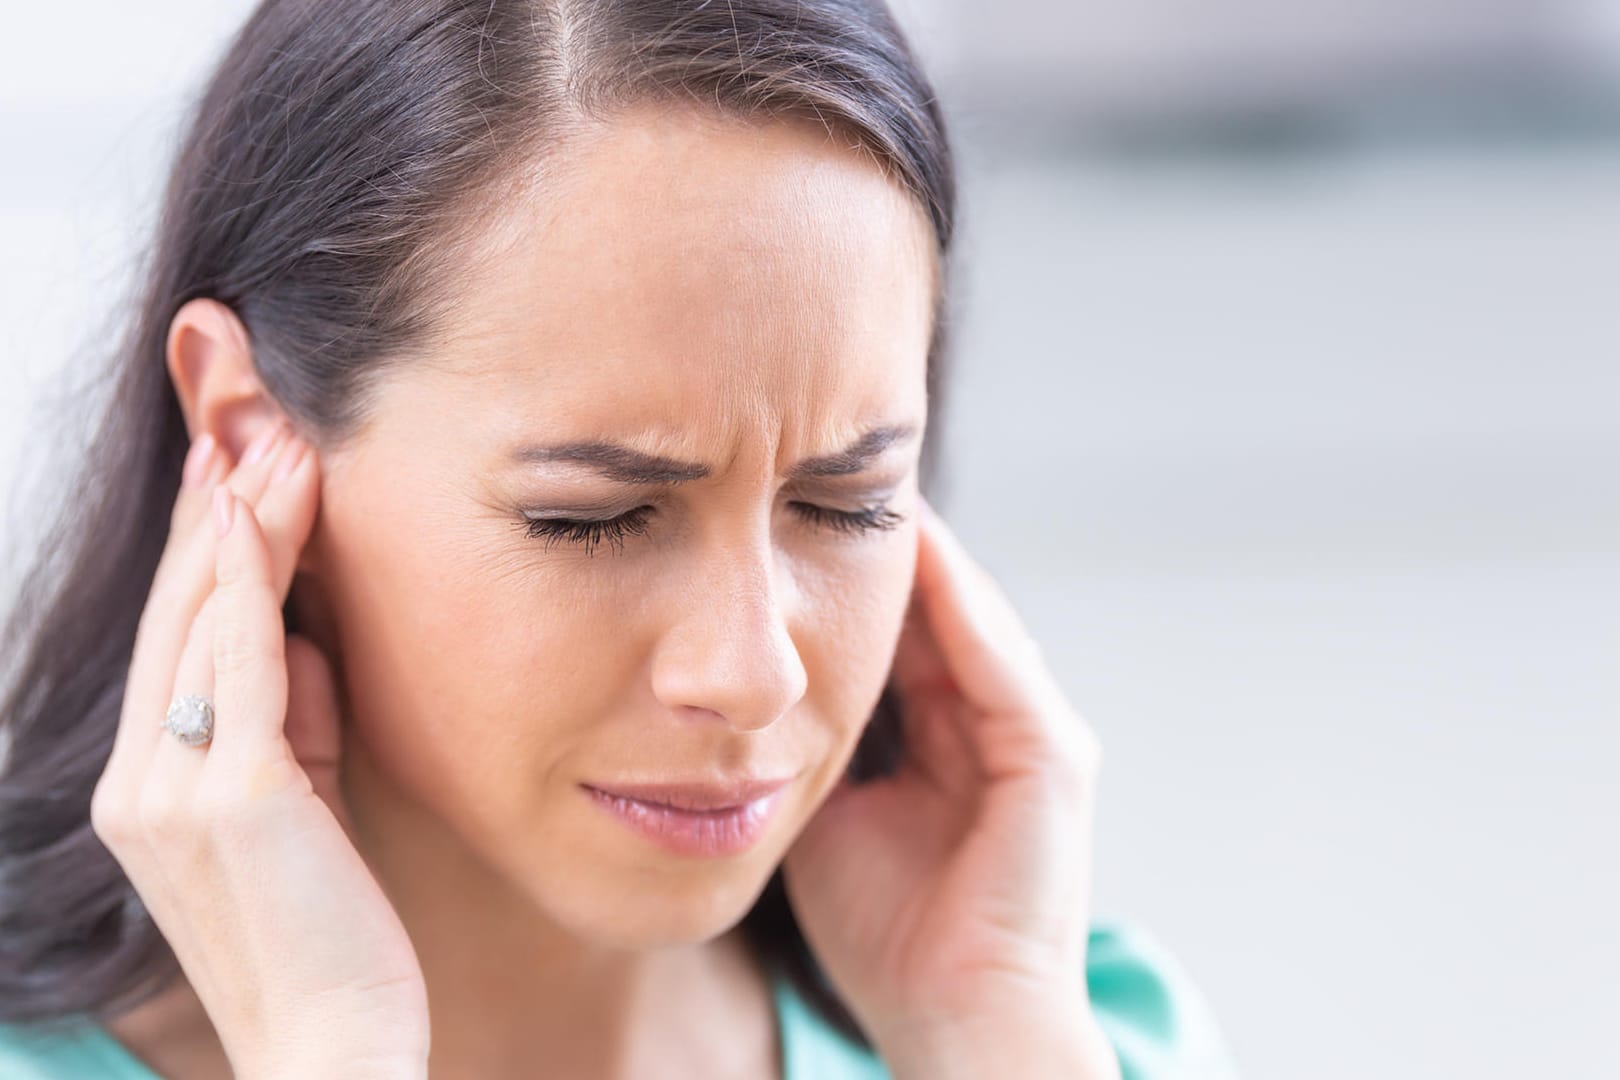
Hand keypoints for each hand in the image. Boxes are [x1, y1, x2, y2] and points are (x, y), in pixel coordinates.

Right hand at [90, 420, 428, 1078]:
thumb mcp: (301, 804)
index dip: (205, 547)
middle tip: (248, 418)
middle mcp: (141, 781)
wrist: (335, 1049)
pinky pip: (239, 662)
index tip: (234, 466)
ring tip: (272, 436)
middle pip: (177, 613)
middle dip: (215, 509)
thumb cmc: (328, 933)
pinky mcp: (234, 795)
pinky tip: (259, 506)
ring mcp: (175, 788)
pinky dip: (247, 577)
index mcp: (150, 786)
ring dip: (238, 519)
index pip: (176, 640)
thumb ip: (293, 722)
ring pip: (202, 620)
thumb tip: (311, 637)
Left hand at [781, 496, 1116, 1076]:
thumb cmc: (883, 930)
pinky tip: (915, 550)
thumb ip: (806, 742)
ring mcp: (1032, 734)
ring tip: (871, 487)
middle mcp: (995, 722)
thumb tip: (746, 683)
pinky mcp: (1053, 756)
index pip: (899, 632)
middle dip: (882, 548)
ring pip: (970, 619)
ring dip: (922, 556)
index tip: (792, 516)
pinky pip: (998, 662)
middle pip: (935, 611)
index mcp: (945, 737)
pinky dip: (958, 605)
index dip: (847, 575)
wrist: (948, 1017)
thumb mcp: (826, 811)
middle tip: (825, 472)